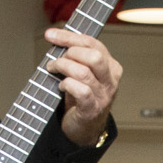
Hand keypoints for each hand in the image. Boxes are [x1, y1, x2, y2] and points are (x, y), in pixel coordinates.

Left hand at [44, 26, 121, 145]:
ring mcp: (103, 95)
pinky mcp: (93, 109)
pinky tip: (61, 86)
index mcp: (111, 66)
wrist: (85, 128)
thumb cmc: (82, 98)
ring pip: (84, 72)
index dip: (69, 36)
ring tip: (53, 70)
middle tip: (56, 60)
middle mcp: (111, 80)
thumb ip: (77, 56)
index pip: (92, 43)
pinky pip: (81, 91)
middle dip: (70, 53)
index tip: (50, 34)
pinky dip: (66, 85)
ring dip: (63, 68)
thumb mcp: (84, 73)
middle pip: (94, 55)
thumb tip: (56, 38)